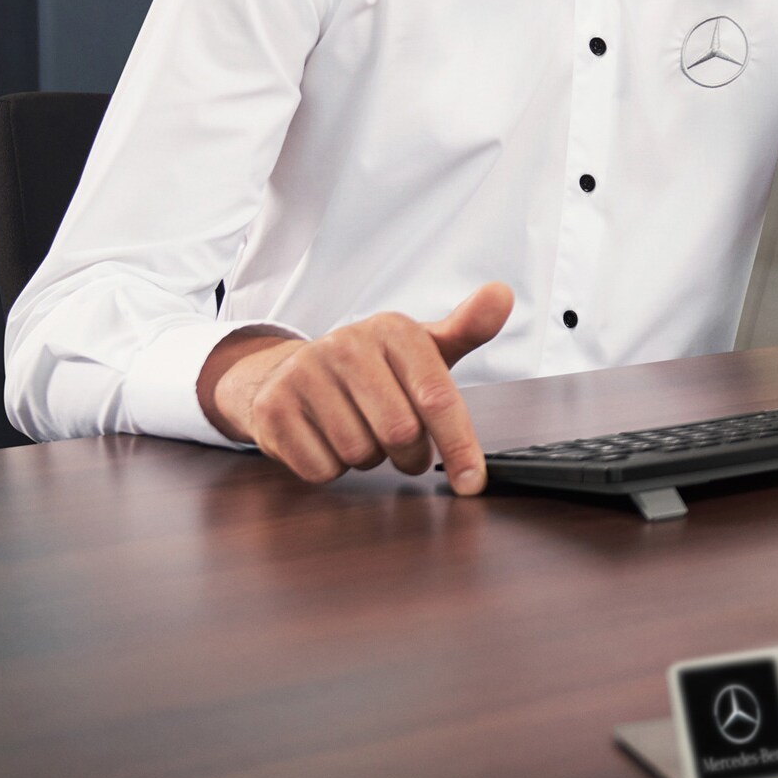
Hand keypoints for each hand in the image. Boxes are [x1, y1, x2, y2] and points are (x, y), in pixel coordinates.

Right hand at [197, 282, 513, 489]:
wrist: (291, 372)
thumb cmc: (374, 368)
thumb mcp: (423, 348)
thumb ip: (467, 328)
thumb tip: (503, 294)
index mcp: (392, 329)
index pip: (437, 396)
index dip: (459, 444)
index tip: (472, 482)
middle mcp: (347, 343)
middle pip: (400, 432)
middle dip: (408, 453)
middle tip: (403, 446)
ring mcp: (305, 373)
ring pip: (360, 453)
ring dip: (368, 458)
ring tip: (360, 432)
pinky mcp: (274, 407)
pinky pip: (321, 468)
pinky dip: (331, 468)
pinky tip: (327, 440)